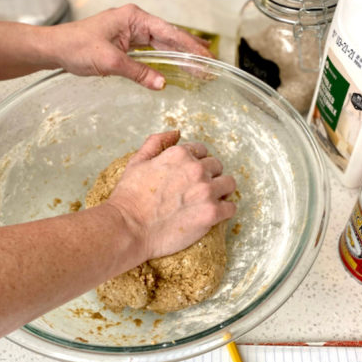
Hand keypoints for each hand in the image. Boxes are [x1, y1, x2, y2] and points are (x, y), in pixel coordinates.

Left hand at [49, 4, 210, 89]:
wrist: (55, 48)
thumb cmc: (76, 47)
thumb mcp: (110, 62)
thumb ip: (139, 72)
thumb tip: (163, 83)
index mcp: (133, 18)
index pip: (169, 33)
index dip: (190, 46)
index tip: (207, 57)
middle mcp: (135, 22)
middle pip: (170, 37)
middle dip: (191, 52)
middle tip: (211, 66)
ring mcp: (132, 32)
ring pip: (164, 45)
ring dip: (182, 57)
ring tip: (201, 69)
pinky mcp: (128, 43)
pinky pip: (154, 51)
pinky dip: (168, 60)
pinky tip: (180, 68)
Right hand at [105, 130, 236, 261]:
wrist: (130, 228)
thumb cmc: (130, 197)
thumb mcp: (137, 161)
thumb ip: (156, 143)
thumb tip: (176, 132)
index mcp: (179, 155)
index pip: (202, 151)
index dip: (198, 163)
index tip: (191, 176)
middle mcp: (196, 169)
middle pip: (217, 167)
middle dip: (210, 176)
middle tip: (199, 191)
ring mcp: (206, 191)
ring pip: (229, 184)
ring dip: (222, 191)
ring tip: (210, 202)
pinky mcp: (212, 213)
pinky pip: (231, 208)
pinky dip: (226, 211)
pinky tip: (215, 215)